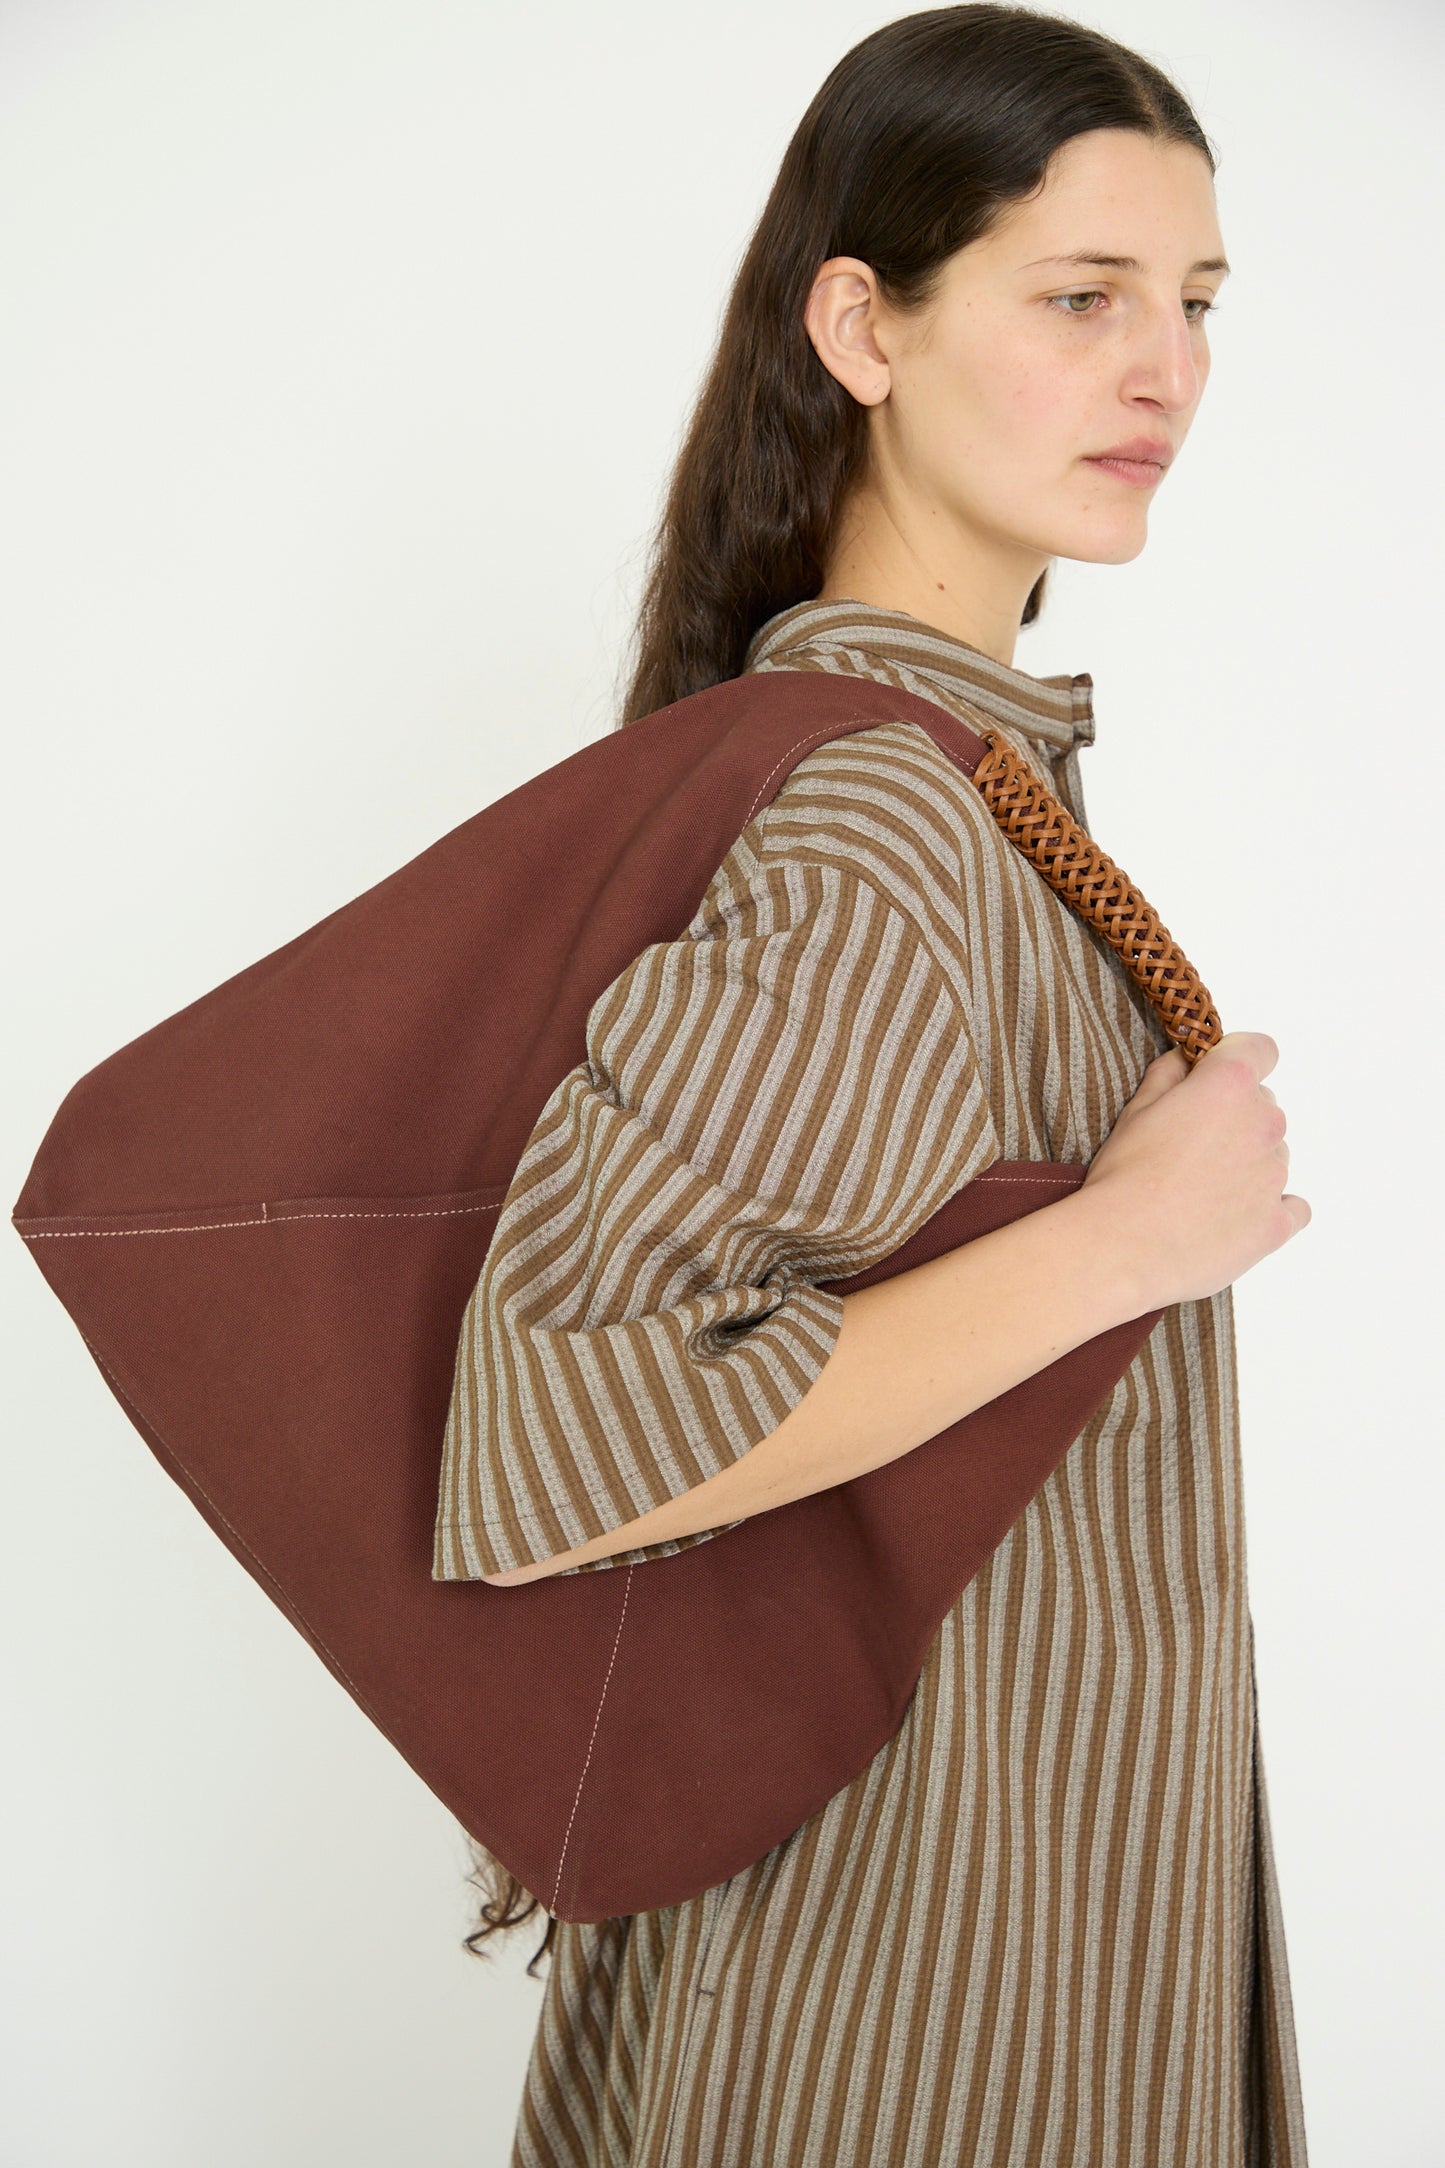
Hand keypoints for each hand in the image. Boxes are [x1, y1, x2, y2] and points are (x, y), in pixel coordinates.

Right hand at [1080, 1030, 1310, 1308]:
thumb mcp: (1135, 1109)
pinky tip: (1234, 1217)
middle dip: (1234, 1120)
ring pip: (1273, 1156)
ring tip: (1201, 1193)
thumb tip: (1187, 1062)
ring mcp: (1276, 1175)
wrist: (1125, 1246)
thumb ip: (1170, 1075)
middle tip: (1191, 1149)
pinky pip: (1291, 1206)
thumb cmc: (1124, 1176)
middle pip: (1264, 1108)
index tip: (1213, 1080)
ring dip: (1247, 1165)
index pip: (1260, 1049)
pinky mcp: (1278, 1222)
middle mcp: (1264, 1123)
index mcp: (1229, 1085)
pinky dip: (1269, 1208)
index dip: (1236, 1060)